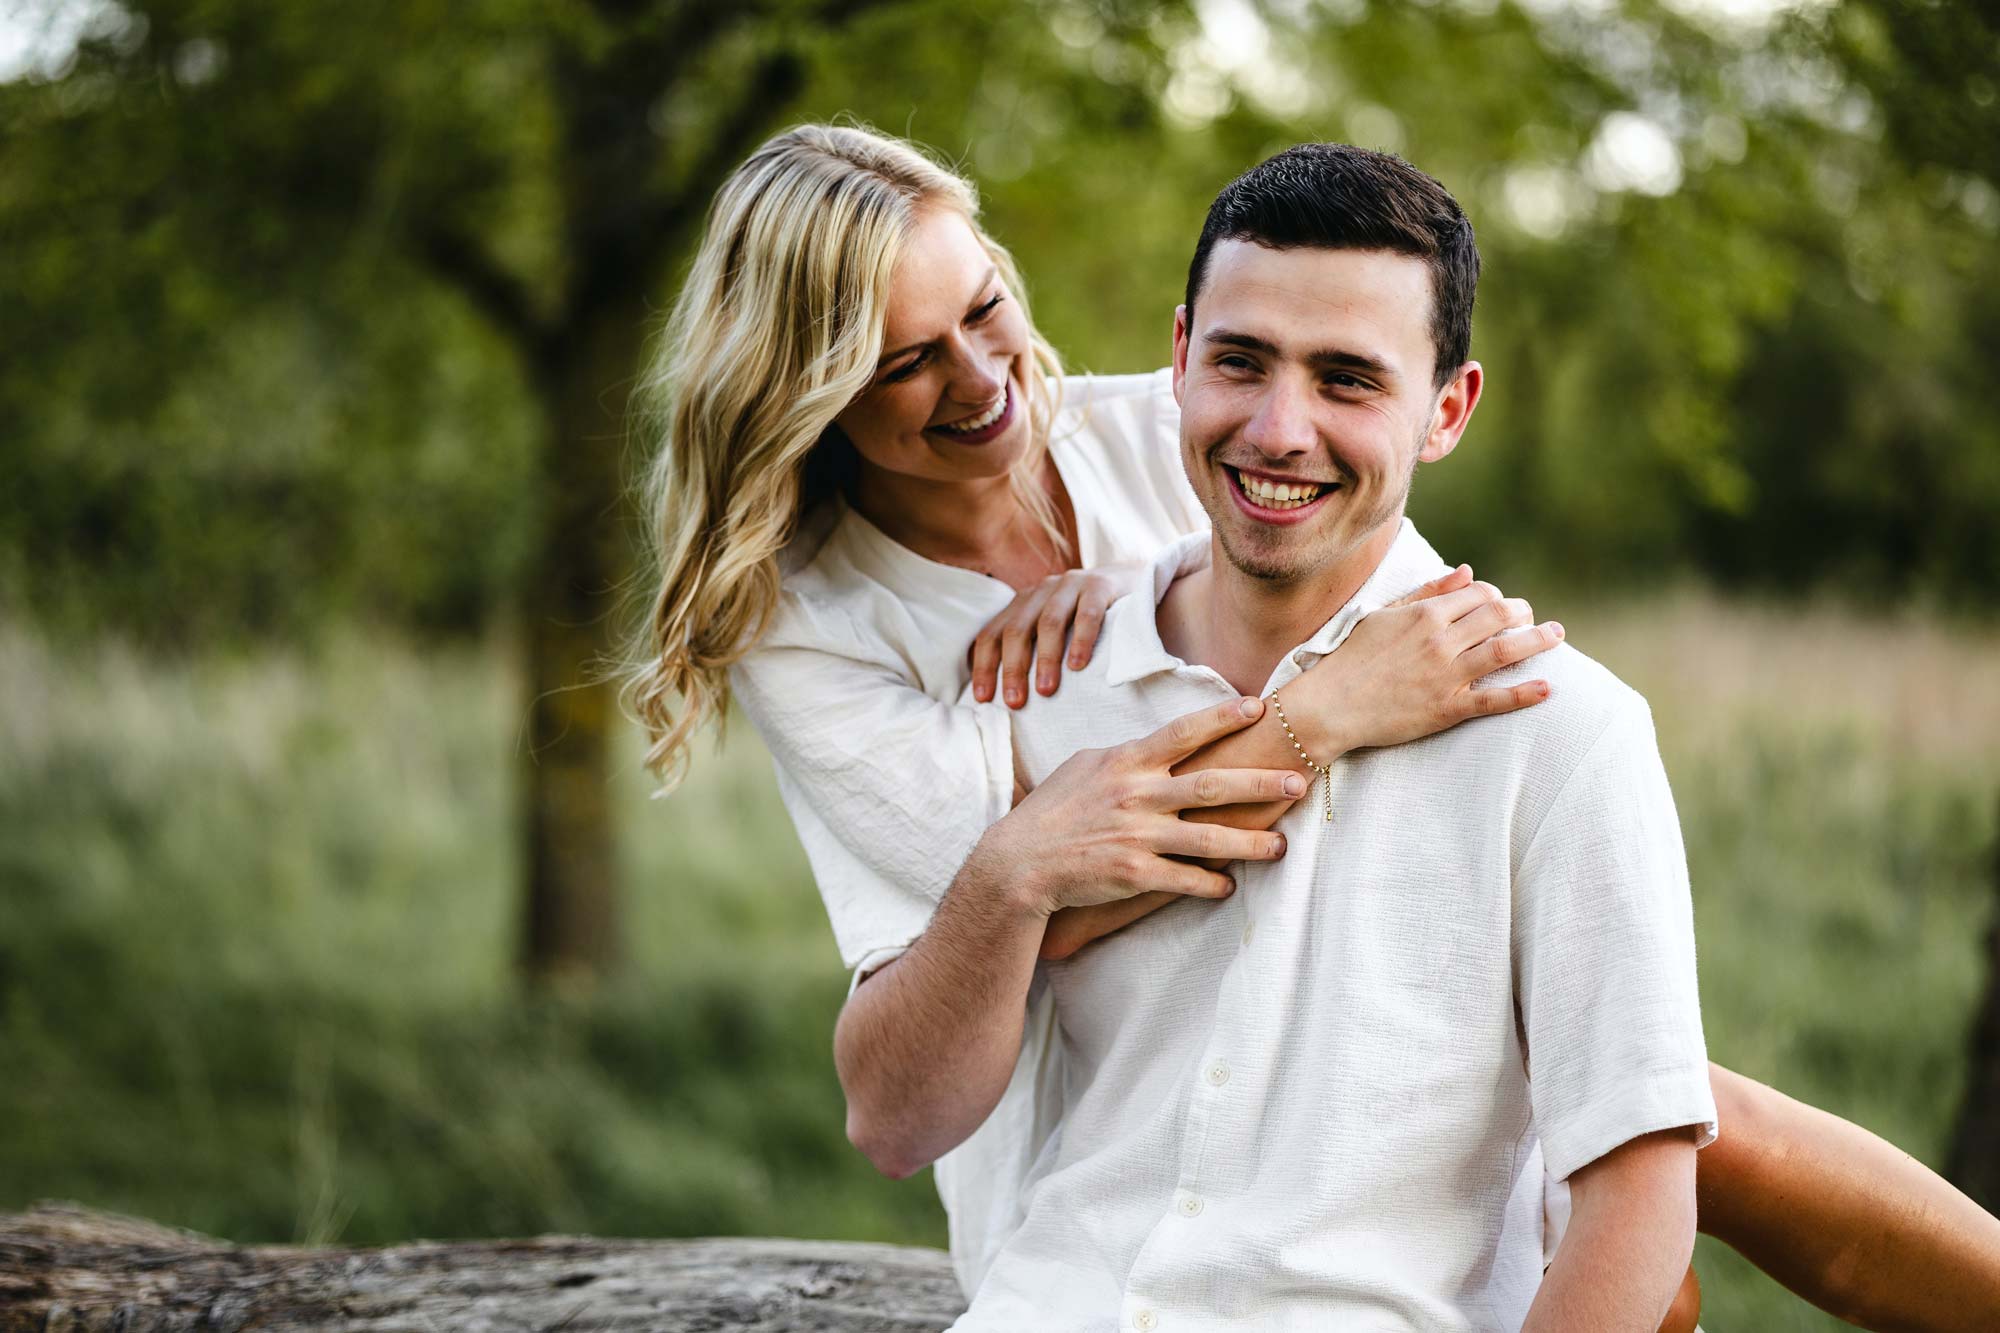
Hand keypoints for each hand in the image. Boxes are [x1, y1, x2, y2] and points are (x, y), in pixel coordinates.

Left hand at [969, 563, 1147, 707]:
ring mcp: (1070, 585)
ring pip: (1049, 622)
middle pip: (1016, 630)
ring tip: (1046, 690)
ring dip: (1045, 659)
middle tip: (1015, 702)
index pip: (992, 634)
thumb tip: (1009, 700)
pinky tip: (1078, 665)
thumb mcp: (1053, 630)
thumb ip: (1032, 651)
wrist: (1133, 582)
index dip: (984, 666)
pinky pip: (1088, 614)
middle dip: (1013, 668)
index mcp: (1023, 604)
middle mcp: (1041, 591)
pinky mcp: (1100, 586)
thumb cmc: (1086, 619)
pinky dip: (1081, 640)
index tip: (984, 699)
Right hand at [969, 696, 1304, 917]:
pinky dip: (1210, 884)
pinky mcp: (1133, 873)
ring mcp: (1137, 835)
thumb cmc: (1052, 810)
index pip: (1183, 732)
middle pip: (1211, 784)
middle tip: (1298, 781)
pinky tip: (1229, 886)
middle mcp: (1137, 794)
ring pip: (1208, 838)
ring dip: (1250, 843)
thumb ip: (1126, 756)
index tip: (1259, 707)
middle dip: (1259, 783)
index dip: (1223, 718)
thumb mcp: (1084, 766)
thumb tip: (1158, 745)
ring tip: (1281, 847)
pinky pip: (1184, 879)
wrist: (1020, 861)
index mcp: (1127, 761)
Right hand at [1295, 565, 1562, 755]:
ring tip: (1556, 636)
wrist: (1328, 706)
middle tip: (1533, 618)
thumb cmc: (1351, 659)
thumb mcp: (1383, 615)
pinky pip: (1493, 699)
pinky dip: (1523, 693)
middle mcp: (1439, 640)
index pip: (1478, 593)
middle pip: (1498, 615)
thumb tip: (1466, 572)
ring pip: (1504, 650)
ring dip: (1537, 641)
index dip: (1496, 596)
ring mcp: (1445, 675)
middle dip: (1522, 612)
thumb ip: (1426, 592)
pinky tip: (1547, 687)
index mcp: (1424, 614)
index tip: (1502, 606)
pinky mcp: (1446, 709)